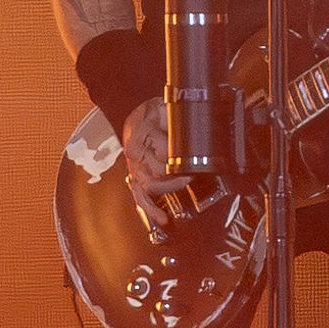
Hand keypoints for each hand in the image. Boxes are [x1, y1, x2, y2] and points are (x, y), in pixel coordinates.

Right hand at [118, 97, 197, 227]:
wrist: (136, 119)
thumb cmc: (151, 115)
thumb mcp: (164, 109)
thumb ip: (176, 118)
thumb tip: (194, 126)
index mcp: (141, 136)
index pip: (162, 152)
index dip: (177, 157)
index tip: (191, 157)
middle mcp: (135, 155)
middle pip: (157, 172)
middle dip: (176, 176)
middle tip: (192, 174)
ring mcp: (134, 169)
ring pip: (149, 187)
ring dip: (168, 191)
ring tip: (183, 188)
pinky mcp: (136, 179)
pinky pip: (140, 197)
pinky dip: (150, 209)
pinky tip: (162, 218)